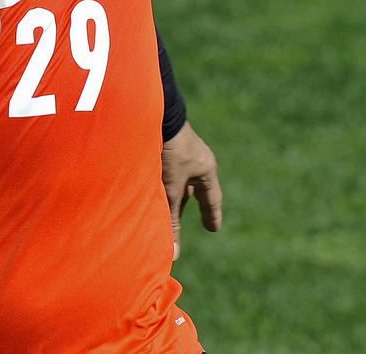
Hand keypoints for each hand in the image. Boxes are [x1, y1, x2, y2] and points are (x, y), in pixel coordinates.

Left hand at [161, 120, 222, 259]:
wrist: (156, 112)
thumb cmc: (169, 150)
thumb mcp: (171, 188)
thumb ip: (171, 220)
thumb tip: (174, 253)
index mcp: (206, 168)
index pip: (212, 198)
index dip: (211, 215)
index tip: (213, 228)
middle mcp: (197, 159)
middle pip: (194, 188)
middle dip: (189, 206)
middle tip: (192, 221)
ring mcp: (182, 150)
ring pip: (180, 178)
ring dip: (174, 193)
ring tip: (168, 208)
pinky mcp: (167, 143)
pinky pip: (168, 168)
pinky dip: (163, 181)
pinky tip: (152, 186)